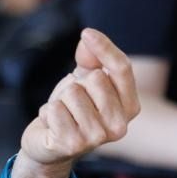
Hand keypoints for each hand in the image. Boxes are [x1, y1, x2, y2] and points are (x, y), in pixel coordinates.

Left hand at [15, 29, 139, 177]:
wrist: (49, 145)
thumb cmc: (72, 109)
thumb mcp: (84, 81)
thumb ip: (91, 59)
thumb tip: (88, 38)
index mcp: (130, 106)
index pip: (122, 68)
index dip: (104, 47)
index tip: (86, 32)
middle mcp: (120, 125)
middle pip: (95, 78)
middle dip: (75, 84)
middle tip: (72, 103)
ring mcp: (97, 137)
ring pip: (73, 92)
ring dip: (60, 100)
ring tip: (63, 115)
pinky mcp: (73, 144)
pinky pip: (54, 109)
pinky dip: (47, 112)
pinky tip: (53, 125)